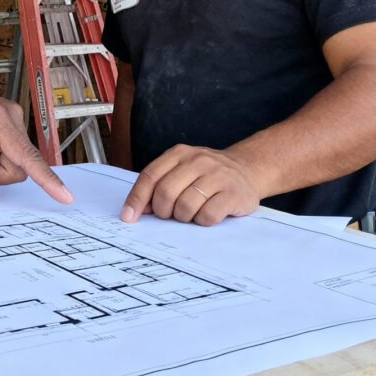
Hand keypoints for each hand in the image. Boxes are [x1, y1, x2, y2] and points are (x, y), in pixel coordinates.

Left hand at [119, 144, 260, 225]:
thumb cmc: (207, 174)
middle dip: (163, 211)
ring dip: (183, 217)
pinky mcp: (233, 193)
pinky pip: (207, 215)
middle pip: (165, 192)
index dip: (136, 198)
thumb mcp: (182, 170)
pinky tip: (206, 215)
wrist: (248, 169)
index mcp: (179, 153)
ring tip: (190, 213)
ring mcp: (217, 175)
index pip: (150, 176)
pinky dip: (202, 221)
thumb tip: (137, 208)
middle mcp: (197, 161)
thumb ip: (160, 183)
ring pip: (185, 206)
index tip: (128, 216)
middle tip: (170, 215)